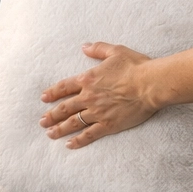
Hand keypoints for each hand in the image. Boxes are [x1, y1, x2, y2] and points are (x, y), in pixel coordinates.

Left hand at [39, 43, 158, 148]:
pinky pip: (89, 134)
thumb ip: (98, 49)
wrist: (150, 84)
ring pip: (73, 122)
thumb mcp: (115, 51)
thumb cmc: (135, 66)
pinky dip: (78, 140)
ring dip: (60, 129)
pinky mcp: (108, 125)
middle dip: (51, 115)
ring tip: (50, 134)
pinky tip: (70, 145)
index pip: (64, 87)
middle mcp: (89, 97)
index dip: (52, 93)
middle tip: (42, 122)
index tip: (44, 98)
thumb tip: (84, 47)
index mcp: (88, 79)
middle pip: (65, 108)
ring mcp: (97, 112)